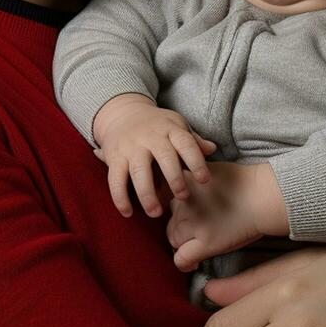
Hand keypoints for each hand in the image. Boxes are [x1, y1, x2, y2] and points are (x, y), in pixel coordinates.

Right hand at [92, 93, 217, 217]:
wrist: (122, 113)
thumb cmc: (156, 125)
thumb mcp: (176, 125)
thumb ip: (193, 140)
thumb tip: (212, 149)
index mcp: (169, 129)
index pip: (185, 143)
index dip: (196, 161)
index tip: (204, 180)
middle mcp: (150, 137)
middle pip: (164, 157)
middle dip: (174, 178)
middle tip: (182, 197)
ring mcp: (130, 147)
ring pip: (138, 171)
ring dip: (147, 194)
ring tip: (156, 213)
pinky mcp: (114, 158)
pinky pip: (115, 179)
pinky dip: (120, 197)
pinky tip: (128, 213)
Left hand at [167, 161, 287, 270]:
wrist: (262, 195)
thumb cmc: (243, 181)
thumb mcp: (209, 169)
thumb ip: (192, 178)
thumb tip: (183, 184)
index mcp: (184, 183)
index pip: (169, 202)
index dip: (178, 212)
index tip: (187, 218)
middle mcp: (183, 203)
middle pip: (171, 222)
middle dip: (180, 228)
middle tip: (197, 233)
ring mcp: (193, 223)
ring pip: (175, 240)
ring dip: (184, 244)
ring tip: (198, 246)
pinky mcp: (205, 242)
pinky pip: (182, 259)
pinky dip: (185, 264)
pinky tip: (193, 265)